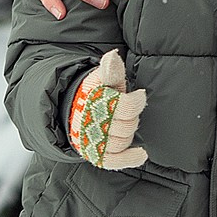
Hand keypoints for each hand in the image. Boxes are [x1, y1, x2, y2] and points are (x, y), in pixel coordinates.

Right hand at [65, 51, 149, 169]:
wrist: (74, 111)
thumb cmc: (95, 93)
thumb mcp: (102, 78)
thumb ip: (111, 70)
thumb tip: (112, 56)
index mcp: (96, 103)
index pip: (125, 107)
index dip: (136, 102)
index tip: (139, 95)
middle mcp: (94, 124)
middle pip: (127, 126)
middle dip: (131, 117)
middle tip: (128, 109)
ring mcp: (95, 141)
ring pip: (122, 142)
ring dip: (129, 133)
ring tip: (125, 122)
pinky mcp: (96, 155)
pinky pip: (114, 161)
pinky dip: (129, 159)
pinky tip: (142, 154)